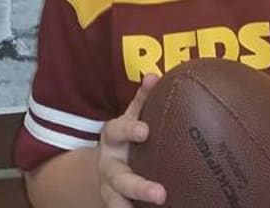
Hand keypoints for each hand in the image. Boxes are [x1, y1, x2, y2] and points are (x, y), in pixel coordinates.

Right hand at [97, 74, 165, 206]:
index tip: (145, 131)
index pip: (117, 130)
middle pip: (119, 179)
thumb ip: (142, 98)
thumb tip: (154, 75)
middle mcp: (108, 167)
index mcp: (112, 138)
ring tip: (157, 207)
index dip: (129, 130)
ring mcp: (111, 190)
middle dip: (138, 188)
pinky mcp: (117, 204)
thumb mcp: (132, 116)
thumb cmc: (129, 135)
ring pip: (117, 203)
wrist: (110, 163)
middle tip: (161, 194)